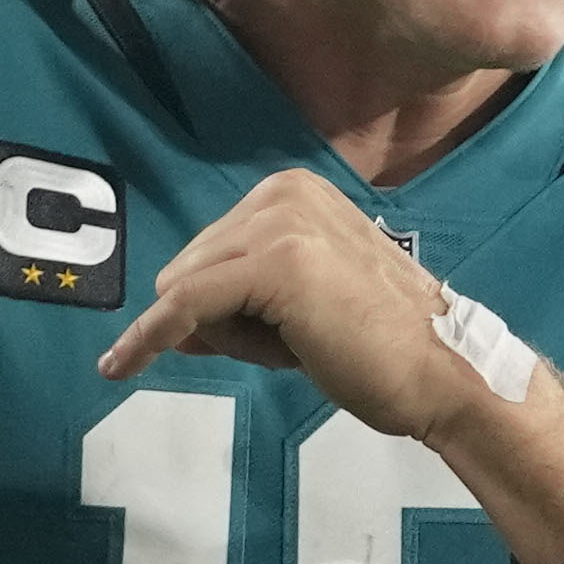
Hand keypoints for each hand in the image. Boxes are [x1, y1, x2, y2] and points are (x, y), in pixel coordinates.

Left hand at [97, 170, 514, 438]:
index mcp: (292, 192)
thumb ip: (234, 304)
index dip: (224, 306)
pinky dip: (147, 340)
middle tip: (304, 344)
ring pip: (187, 291)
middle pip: (190, 267)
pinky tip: (119, 367)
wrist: (445, 372)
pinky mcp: (269, 265)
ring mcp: (276, 225)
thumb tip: (168, 322)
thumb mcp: (298, 311)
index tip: (265, 340)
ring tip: (305, 345)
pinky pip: (180, 308)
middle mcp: (281, 193)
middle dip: (224, 320)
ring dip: (228, 337)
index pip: (212, 252)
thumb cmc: (383, 348)